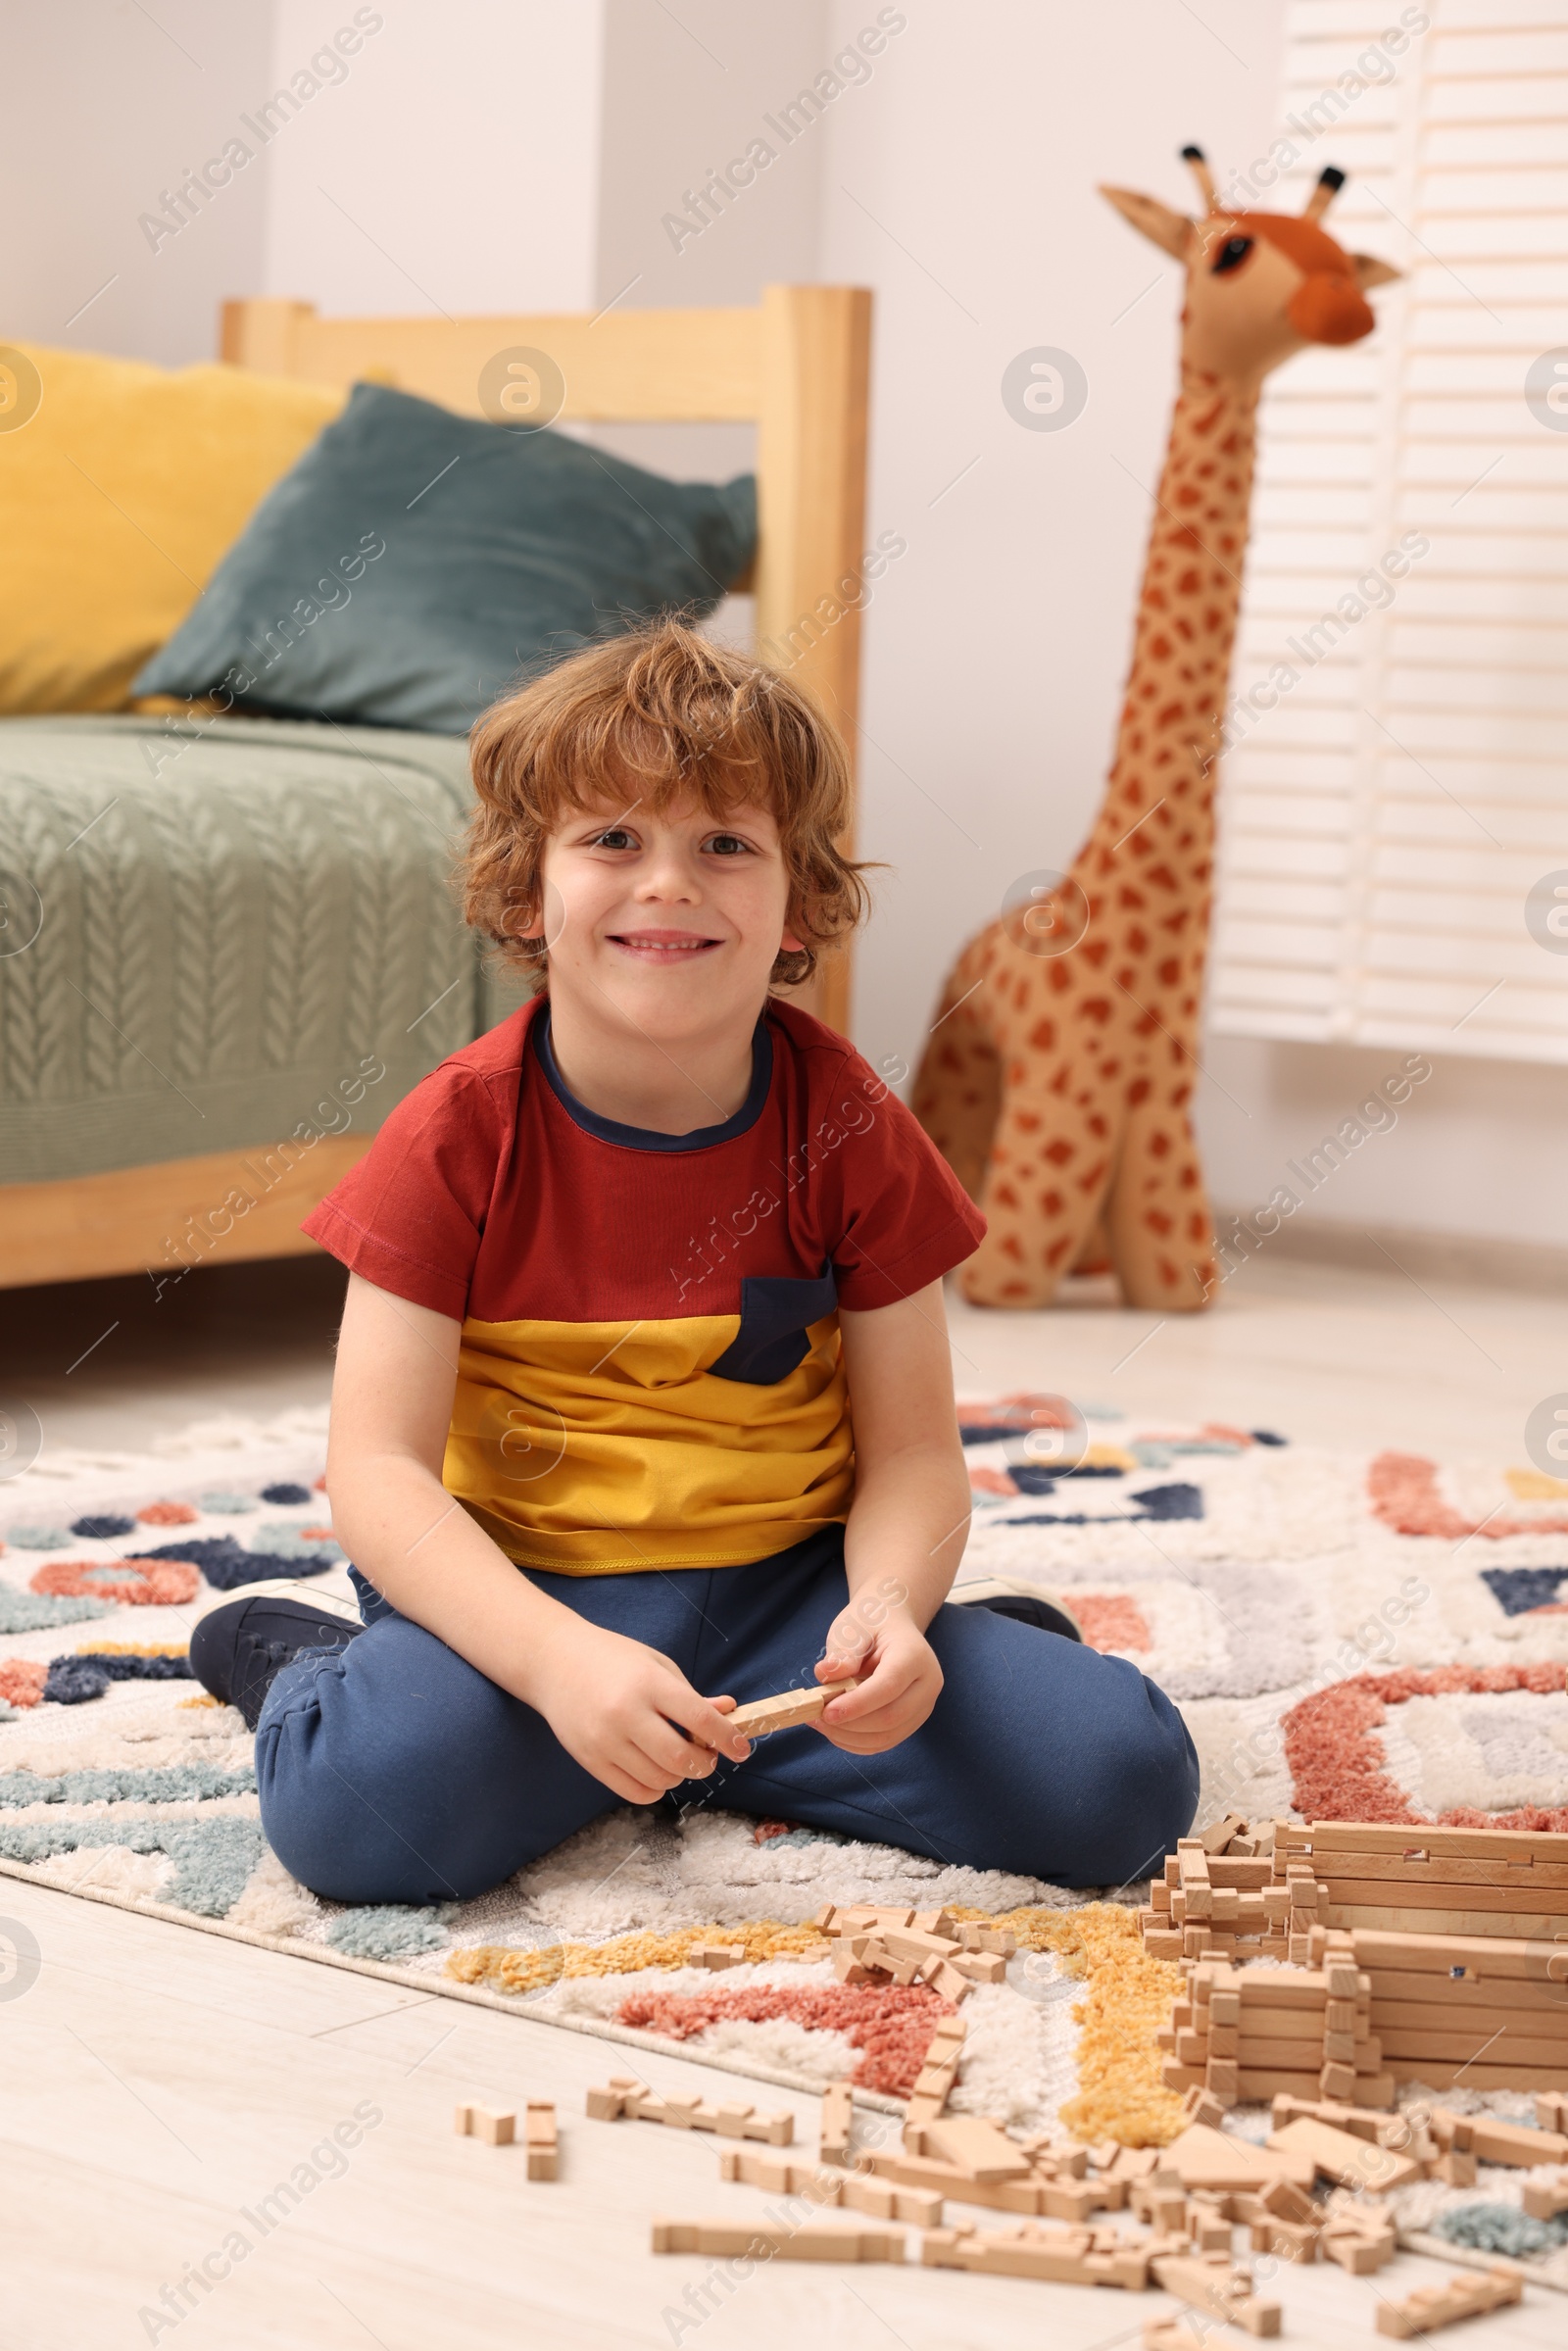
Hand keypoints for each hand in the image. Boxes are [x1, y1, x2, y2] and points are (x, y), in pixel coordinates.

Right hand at [531, 1619, 750, 1804]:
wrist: (554, 1662)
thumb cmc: (612, 1660)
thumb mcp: (657, 1665)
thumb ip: (691, 1695)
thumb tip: (729, 1712)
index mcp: (648, 1683)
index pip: (698, 1717)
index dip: (726, 1737)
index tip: (742, 1749)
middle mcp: (625, 1713)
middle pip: (680, 1757)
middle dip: (704, 1763)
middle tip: (707, 1755)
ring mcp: (605, 1740)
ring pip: (660, 1779)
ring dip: (680, 1775)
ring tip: (678, 1758)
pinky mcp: (590, 1760)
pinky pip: (635, 1792)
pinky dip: (656, 1787)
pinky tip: (656, 1770)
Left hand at [812, 1602, 942, 1754]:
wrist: (892, 1626)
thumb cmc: (871, 1624)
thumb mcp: (853, 1627)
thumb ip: (842, 1652)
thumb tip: (825, 1674)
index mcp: (915, 1655)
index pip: (889, 1686)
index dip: (857, 1704)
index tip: (827, 1711)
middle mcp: (927, 1684)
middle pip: (891, 1718)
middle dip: (850, 1725)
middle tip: (816, 1717)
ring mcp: (923, 1706)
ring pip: (887, 1737)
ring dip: (849, 1737)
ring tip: (820, 1722)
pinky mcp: (912, 1722)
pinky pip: (884, 1742)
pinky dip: (855, 1742)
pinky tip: (834, 1729)